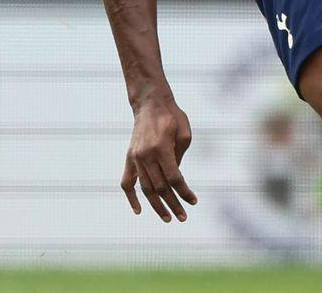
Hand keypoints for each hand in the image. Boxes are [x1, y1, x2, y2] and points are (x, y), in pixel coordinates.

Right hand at [121, 98, 197, 221]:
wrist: (150, 104)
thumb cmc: (172, 117)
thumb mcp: (184, 133)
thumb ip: (180, 157)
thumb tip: (176, 179)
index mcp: (161, 148)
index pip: (174, 178)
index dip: (184, 192)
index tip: (193, 202)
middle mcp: (146, 155)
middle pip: (160, 187)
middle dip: (173, 204)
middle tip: (183, 217)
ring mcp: (135, 158)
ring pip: (145, 188)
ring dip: (156, 206)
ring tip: (167, 218)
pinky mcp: (129, 158)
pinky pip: (127, 182)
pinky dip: (131, 197)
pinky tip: (139, 210)